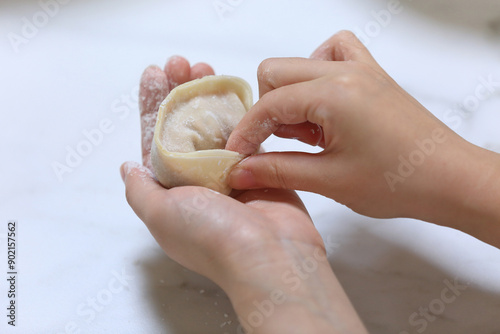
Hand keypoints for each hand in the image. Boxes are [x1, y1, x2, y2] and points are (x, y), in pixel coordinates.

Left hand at [121, 56, 366, 332]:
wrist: (271, 255)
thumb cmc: (212, 235)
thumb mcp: (161, 215)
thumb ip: (140, 190)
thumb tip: (127, 168)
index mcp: (171, 189)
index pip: (155, 137)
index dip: (153, 105)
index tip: (154, 74)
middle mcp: (198, 179)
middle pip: (185, 125)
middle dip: (179, 92)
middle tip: (180, 63)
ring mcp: (229, 171)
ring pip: (214, 123)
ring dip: (206, 94)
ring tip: (203, 65)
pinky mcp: (258, 165)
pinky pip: (245, 130)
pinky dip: (236, 107)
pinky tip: (230, 87)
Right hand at [226, 31, 499, 245]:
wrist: (448, 180)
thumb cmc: (398, 182)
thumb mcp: (329, 180)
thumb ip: (277, 170)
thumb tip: (239, 170)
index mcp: (333, 94)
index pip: (269, 105)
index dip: (247, 132)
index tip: (238, 156)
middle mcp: (345, 71)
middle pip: (276, 73)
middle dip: (266, 110)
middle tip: (276, 145)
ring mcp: (361, 68)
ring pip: (301, 62)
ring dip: (290, 94)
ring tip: (306, 133)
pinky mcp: (372, 75)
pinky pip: (335, 53)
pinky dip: (317, 73)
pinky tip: (323, 105)